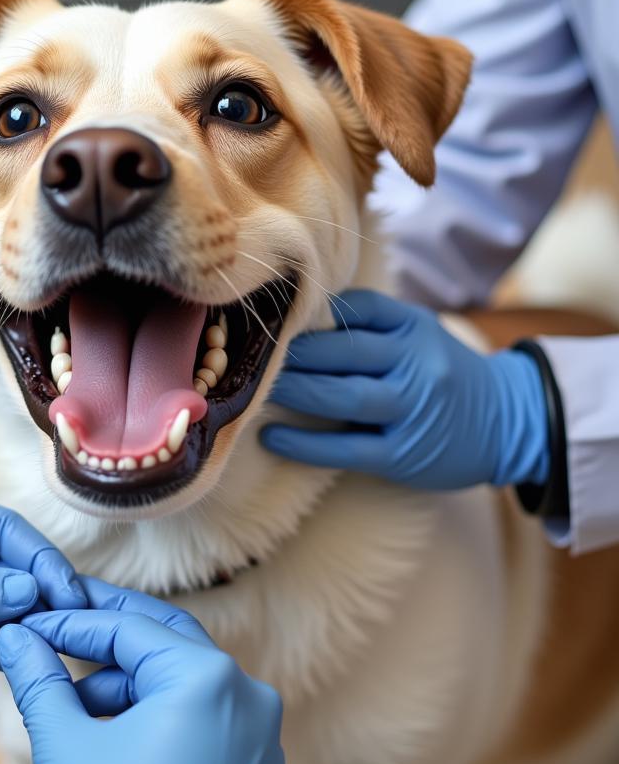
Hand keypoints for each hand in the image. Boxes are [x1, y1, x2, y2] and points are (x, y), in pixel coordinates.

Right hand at [0, 581, 284, 763]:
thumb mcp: (68, 747)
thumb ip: (39, 679)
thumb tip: (14, 636)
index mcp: (207, 679)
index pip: (128, 626)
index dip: (70, 622)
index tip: (28, 625)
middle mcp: (247, 695)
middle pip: (163, 639)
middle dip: (103, 637)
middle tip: (53, 629)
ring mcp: (259, 734)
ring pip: (182, 679)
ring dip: (126, 680)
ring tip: (73, 704)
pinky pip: (203, 716)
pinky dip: (157, 712)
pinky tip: (111, 732)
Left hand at [260, 289, 548, 489]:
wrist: (512, 422)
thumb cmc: (442, 372)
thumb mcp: (419, 334)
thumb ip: (369, 323)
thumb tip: (297, 316)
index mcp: (415, 328)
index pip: (359, 309)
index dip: (315, 312)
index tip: (275, 314)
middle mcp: (416, 365)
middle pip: (344, 351)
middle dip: (293, 352)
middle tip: (251, 352)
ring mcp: (411, 411)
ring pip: (343, 397)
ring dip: (294, 391)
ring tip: (255, 389)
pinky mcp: (404, 455)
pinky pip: (346, 449)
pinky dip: (304, 444)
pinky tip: (272, 436)